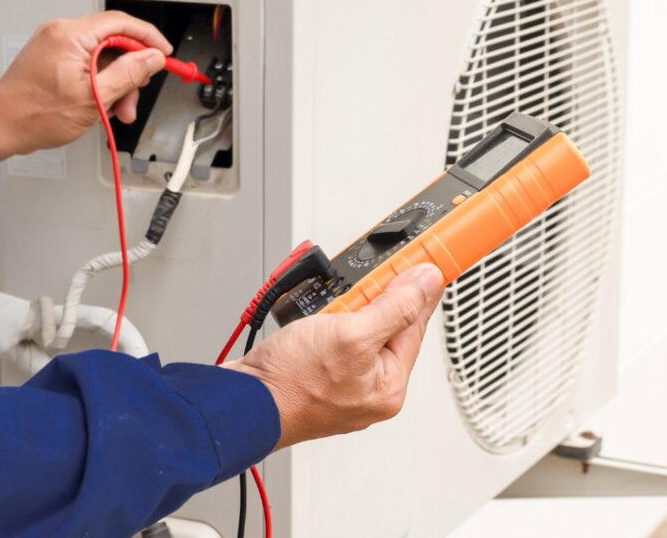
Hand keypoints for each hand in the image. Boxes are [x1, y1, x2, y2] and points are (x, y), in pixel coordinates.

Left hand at [0, 11, 173, 159]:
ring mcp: (56, 44)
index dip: (149, 38)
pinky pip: (89, 64)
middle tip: (134, 98)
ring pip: (103, 57)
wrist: (3, 126)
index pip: (122, 23)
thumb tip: (152, 58)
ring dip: (116, 83)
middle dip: (130, 72)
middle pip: (114, 43)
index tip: (164, 54)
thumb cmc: (36, 114)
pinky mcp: (54, 56)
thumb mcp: (95, 98)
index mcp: (71, 36)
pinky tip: (100, 105)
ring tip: (116, 110)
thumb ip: (129, 74)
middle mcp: (62, 33)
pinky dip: (101, 83)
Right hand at [223, 264, 444, 449]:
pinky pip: (334, 338)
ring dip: (346, 309)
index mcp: (389, 386)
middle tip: (360, 287)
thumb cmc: (290, 383)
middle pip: (388, 325)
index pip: (415, 324)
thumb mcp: (352, 335)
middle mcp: (370, 389)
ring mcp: (343, 383)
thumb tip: (426, 283)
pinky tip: (315, 318)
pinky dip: (327, 321)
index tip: (424, 262)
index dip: (417, 289)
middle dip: (373, 300)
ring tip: (327, 311)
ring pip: (358, 328)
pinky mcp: (319, 374)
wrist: (240, 403)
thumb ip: (396, 307)